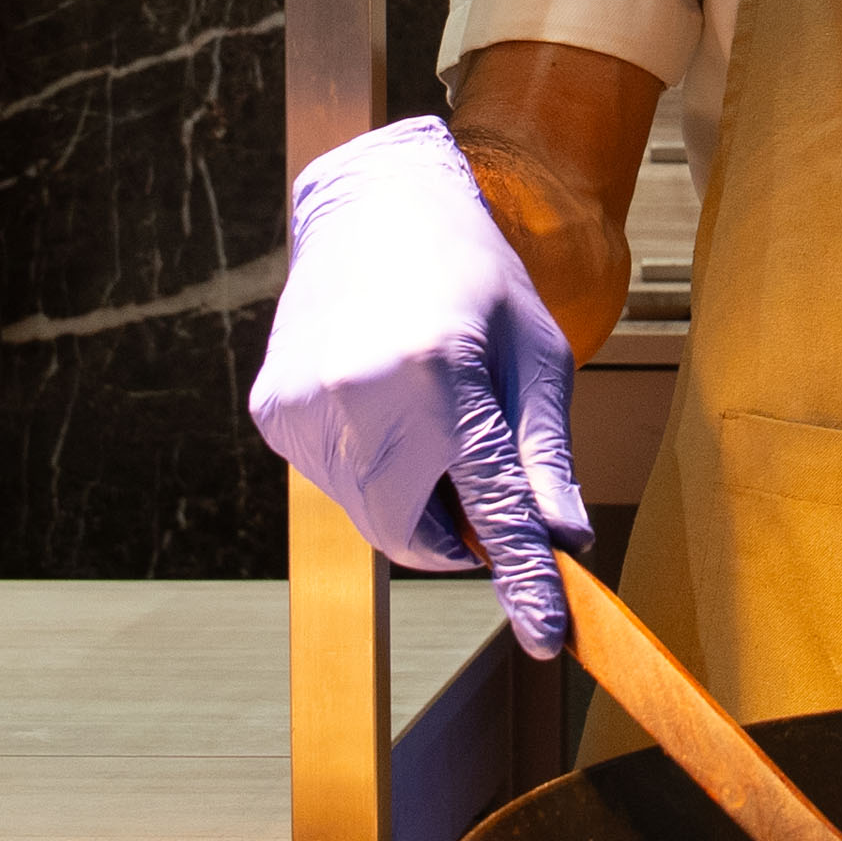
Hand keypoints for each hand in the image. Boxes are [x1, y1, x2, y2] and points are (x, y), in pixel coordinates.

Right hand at [248, 121, 591, 653]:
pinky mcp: (274, 414)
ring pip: (371, 515)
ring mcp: (304, 409)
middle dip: (459, 530)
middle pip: (415, 534)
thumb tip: (566, 540)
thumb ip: (544, 455)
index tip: (545, 636)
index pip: (489, 510)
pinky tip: (386, 400)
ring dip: (414, 497)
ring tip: (431, 413)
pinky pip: (335, 481)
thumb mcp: (535, 353)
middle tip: (482, 474)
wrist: (375, 204)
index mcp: (437, 375)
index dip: (523, 579)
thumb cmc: (473, 272)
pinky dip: (372, 468)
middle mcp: (358, 396)